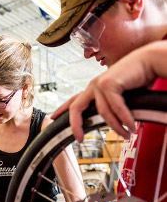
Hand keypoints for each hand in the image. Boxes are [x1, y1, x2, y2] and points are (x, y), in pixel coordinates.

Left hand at [51, 41, 166, 141]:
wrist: (148, 61)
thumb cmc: (135, 79)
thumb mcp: (118, 96)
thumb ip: (111, 108)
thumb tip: (112, 123)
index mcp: (93, 89)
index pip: (73, 101)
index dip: (62, 110)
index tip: (52, 118)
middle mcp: (93, 86)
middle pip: (75, 108)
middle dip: (75, 125)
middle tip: (79, 139)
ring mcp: (99, 84)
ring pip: (102, 113)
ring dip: (116, 127)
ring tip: (127, 134)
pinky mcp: (109, 83)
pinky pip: (115, 108)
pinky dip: (125, 119)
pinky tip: (131, 127)